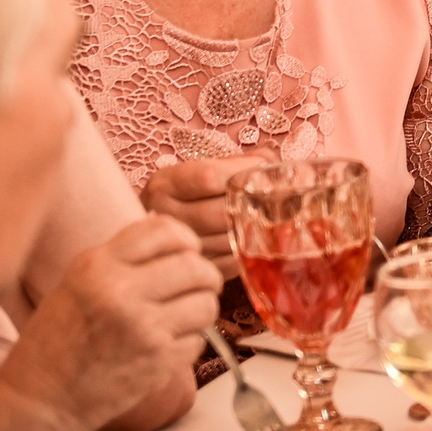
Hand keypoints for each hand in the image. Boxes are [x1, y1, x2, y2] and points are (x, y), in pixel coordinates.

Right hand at [0, 215, 218, 430]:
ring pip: (205, 303)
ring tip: (184, 316)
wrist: (39, 399)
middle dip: (205, 275)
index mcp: (96, 266)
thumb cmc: (55, 341)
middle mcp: (119, 292)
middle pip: (195, 266)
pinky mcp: (157, 360)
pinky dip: (190, 340)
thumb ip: (122, 258)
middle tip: (200, 285)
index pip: (165, 230)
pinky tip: (168, 344)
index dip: (186, 239)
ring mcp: (142, 327)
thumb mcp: (77, 282)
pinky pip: (199, 339)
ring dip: (201, 309)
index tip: (189, 251)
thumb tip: (174, 236)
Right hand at [140, 151, 274, 277]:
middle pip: (220, 212)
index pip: (208, 177)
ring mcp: (175, 248)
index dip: (243, 170)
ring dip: (256, 227)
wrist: (153, 234)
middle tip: (277, 194)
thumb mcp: (198, 171)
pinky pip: (230, 262)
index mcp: (165, 185)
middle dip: (254, 202)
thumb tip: (273, 161)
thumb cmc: (188, 195)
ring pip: (227, 239)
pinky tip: (254, 236)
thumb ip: (235, 163)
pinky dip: (249, 249)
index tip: (265, 165)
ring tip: (271, 213)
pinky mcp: (192, 269)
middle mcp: (165, 216)